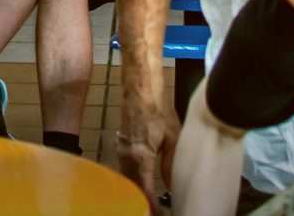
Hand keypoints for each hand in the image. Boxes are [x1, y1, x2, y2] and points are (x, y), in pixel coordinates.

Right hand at [117, 94, 179, 211]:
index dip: (151, 206)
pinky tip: (141, 185)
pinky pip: (125, 170)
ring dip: (136, 193)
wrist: (141, 90)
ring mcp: (121, 151)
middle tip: (153, 212)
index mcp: (141, 155)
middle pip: (132, 188)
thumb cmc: (158, 110)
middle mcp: (127, 156)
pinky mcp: (120, 146)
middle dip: (142, 203)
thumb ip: (171, 164)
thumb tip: (171, 185)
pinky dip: (133, 181)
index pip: (144, 190)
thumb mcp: (173, 138)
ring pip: (127, 180)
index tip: (158, 214)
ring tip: (148, 203)